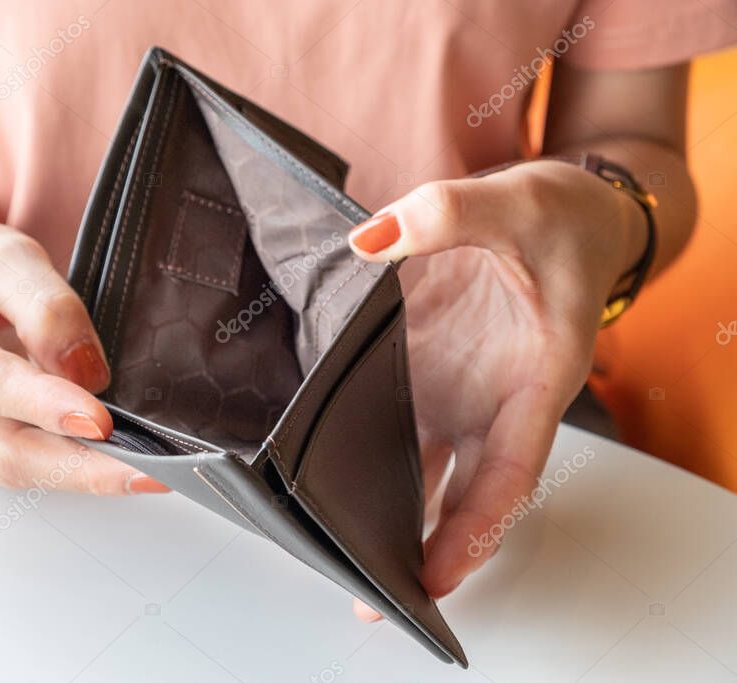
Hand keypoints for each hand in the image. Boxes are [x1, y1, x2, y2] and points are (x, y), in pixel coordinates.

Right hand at [0, 219, 168, 494]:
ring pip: (7, 470)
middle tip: (146, 473)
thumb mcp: (0, 252)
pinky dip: (59, 467)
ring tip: (141, 474)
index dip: (42, 406)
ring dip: (77, 475)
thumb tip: (82, 371)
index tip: (98, 423)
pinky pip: (7, 468)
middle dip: (77, 466)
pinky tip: (100, 460)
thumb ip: (43, 303)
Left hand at [347, 160, 645, 616]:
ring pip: (413, 462)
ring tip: (326, 545)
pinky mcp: (416, 365)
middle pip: (456, 490)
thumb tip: (371, 240)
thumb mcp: (515, 205)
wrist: (550, 213)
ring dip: (376, 505)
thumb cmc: (558, 219)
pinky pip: (380, 411)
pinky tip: (311, 460)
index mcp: (534, 380)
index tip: (440, 576)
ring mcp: (449, 386)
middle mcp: (488, 398)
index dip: (476, 528)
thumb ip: (449, 215)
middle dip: (416, 544)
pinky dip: (349, 439)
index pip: (509, 472)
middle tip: (368, 592)